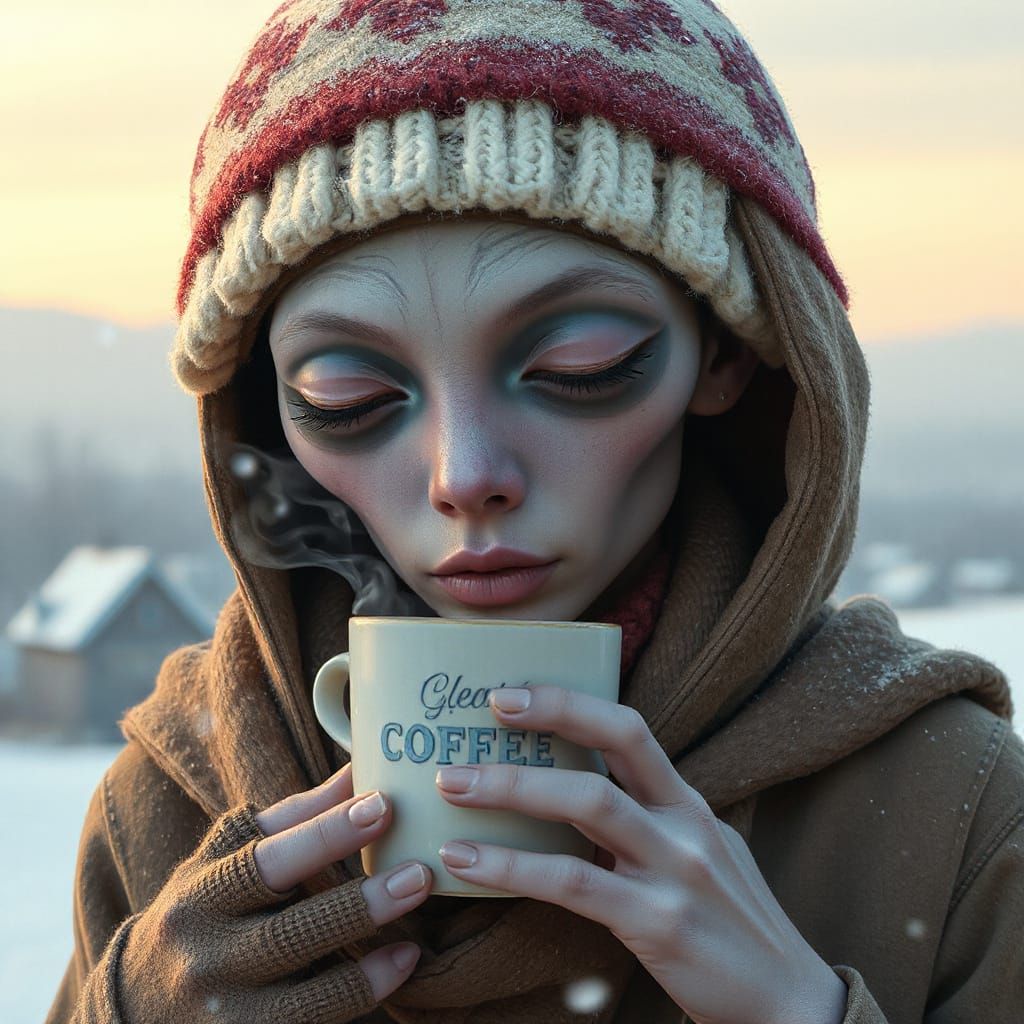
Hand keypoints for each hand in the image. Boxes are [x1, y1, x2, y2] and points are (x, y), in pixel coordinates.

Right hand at [119, 763, 432, 1022]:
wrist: (139, 1008)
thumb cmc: (203, 912)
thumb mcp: (227, 860)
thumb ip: (291, 819)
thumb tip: (358, 771)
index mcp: (201, 894)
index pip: (267, 861)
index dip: (326, 835)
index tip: (382, 807)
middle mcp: (205, 957)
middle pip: (290, 932)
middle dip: (359, 904)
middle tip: (420, 874)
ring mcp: (223, 1013)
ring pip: (305, 993)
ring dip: (368, 964)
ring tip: (417, 935)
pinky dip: (361, 997)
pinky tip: (400, 966)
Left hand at [434, 686, 847, 1023]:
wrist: (788, 1004)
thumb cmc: (728, 922)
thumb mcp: (697, 853)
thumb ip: (648, 822)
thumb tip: (574, 798)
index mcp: (687, 802)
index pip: (629, 728)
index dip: (569, 702)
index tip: (509, 693)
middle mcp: (683, 824)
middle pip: (612, 747)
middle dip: (547, 719)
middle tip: (483, 714)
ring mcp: (673, 870)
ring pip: (586, 805)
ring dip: (512, 789)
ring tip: (453, 786)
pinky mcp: (658, 923)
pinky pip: (571, 883)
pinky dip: (512, 866)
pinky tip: (467, 861)